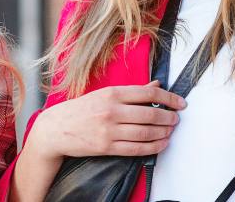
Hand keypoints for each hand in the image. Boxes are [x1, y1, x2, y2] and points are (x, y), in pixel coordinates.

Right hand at [29, 80, 185, 159]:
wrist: (55, 129)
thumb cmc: (79, 110)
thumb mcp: (103, 94)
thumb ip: (131, 91)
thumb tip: (156, 85)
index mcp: (111, 93)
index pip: (147, 94)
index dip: (169, 98)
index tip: (180, 103)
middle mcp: (111, 111)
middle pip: (150, 114)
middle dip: (168, 117)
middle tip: (176, 119)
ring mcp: (109, 130)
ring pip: (146, 132)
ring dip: (164, 132)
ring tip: (170, 130)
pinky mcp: (106, 147)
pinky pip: (136, 148)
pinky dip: (153, 147)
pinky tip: (161, 143)